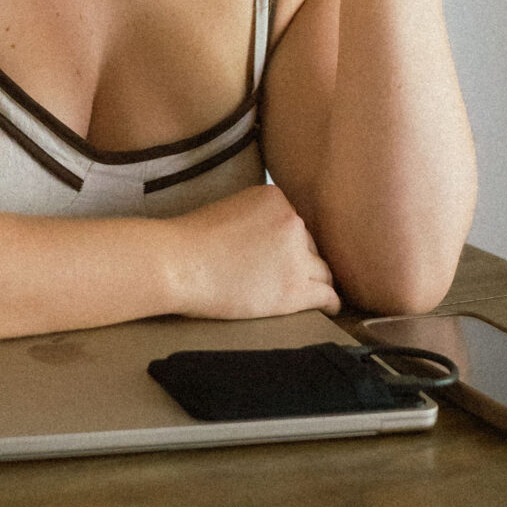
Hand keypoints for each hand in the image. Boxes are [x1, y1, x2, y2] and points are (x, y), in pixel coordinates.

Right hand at [169, 182, 339, 319]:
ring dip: (314, 283)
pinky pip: (328, 295)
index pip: (294, 223)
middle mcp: (292, 222)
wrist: (177, 264)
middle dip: (299, 262)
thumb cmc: (189, 242)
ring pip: (322, 271)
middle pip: (310, 246)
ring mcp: (295, 256)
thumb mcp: (230, 209)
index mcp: (275, 198)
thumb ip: (258, 219)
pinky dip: (330, 304)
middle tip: (279, 279)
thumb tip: (273, 245)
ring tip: (310, 294)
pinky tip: (328, 309)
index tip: (274, 258)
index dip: (286, 243)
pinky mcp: (294, 289)